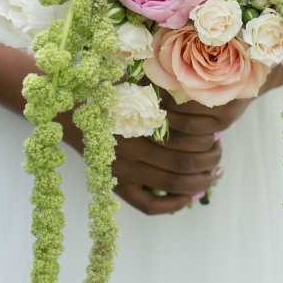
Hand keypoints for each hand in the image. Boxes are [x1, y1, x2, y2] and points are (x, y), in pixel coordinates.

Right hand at [60, 65, 282, 215]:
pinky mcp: (115, 185)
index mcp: (139, 121)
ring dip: (201, 181)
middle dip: (210, 161)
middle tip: (219, 153)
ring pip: (174, 185)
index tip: (217, 134)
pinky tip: (190, 195)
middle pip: (185, 164)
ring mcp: (122, 171)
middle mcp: (132, 150)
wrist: (64, 108)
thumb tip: (195, 83)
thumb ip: (159, 81)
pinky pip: (150, 206)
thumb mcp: (131, 76)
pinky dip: (174, 204)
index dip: (208, 139)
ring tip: (214, 172)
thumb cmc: (103, 87)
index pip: (187, 140)